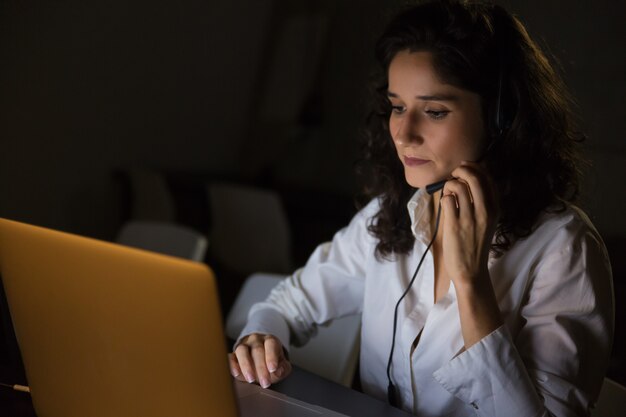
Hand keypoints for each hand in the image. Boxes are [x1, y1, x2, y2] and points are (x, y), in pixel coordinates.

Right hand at [228, 333, 291, 387]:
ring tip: (251, 379)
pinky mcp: (233, 354)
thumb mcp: (281, 365)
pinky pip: (230, 356)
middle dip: (261, 368)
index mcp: (270, 340)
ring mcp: (243, 346)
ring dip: (246, 365)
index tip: (272, 369)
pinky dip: (231, 364)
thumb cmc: (271, 361)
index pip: (270, 344)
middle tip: (265, 382)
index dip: (271, 356)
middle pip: (257, 350)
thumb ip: (283, 368)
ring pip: (242, 350)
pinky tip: (236, 373)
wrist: (258, 357)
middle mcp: (256, 340)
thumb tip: (279, 371)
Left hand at [439, 161, 501, 346]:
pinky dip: (444, 198)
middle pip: (474, 177)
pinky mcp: (455, 225)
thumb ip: (481, 201)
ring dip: (449, 185)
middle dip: (461, 171)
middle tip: (454, 176)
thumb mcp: (486, 221)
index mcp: (495, 208)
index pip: (487, 178)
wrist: (471, 271)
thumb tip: (467, 178)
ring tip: (448, 194)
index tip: (465, 169)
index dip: (474, 168)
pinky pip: (447, 200)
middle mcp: (485, 211)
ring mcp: (470, 218)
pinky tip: (445, 205)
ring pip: (458, 186)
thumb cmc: (475, 244)